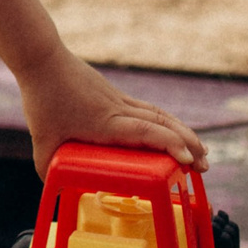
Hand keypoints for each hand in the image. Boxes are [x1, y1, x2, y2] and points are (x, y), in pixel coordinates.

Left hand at [14, 48, 209, 176]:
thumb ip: (47, 166)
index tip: (188, 160)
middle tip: (205, 166)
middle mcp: (119, 110)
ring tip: (199, 151)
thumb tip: (53, 188)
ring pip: (159, 115)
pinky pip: (148, 110)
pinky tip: (172, 131)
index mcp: (107, 123)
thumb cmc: (43, 98)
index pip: (147, 133)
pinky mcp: (116, 96)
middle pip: (163, 125)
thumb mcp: (42, 139)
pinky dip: (166, 122)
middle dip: (188, 145)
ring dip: (182, 132)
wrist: (42, 58)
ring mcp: (120, 100)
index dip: (170, 145)